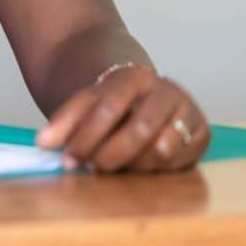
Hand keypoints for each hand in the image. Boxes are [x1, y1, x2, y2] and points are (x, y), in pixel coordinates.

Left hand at [36, 65, 207, 171]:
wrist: (140, 97)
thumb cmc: (110, 104)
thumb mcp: (84, 105)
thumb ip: (62, 122)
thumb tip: (43, 144)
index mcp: (134, 75)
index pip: (109, 105)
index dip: (86, 135)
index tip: (67, 156)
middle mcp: (166, 90)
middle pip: (138, 129)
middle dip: (110, 154)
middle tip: (91, 168)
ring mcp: (187, 111)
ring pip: (161, 148)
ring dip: (132, 165)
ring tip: (112, 167)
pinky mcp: (202, 134)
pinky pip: (179, 161)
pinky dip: (153, 170)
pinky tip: (136, 167)